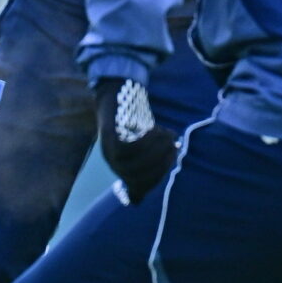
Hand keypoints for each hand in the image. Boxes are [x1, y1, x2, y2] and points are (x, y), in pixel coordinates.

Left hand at [92, 77, 177, 202]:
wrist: (116, 94)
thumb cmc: (135, 121)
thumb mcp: (148, 141)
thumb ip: (157, 152)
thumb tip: (174, 154)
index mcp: (122, 169)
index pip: (138, 188)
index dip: (157, 178)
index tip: (172, 161)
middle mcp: (113, 164)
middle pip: (136, 177)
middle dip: (160, 164)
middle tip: (174, 147)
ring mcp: (108, 151)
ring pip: (132, 163)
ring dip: (155, 151)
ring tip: (167, 137)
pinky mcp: (107, 137)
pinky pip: (126, 148)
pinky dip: (144, 142)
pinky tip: (155, 130)